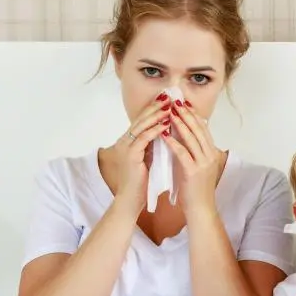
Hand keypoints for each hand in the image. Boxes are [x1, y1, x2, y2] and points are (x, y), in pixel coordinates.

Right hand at [110, 94, 172, 215]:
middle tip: (169, 97)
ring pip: (141, 126)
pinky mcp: (130, 156)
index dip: (154, 109)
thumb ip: (153, 145)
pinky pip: (142, 139)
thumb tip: (167, 132)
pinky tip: (165, 124)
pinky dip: (154, 131)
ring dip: (156, 115)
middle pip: (141, 119)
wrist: (131, 199)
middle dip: (155, 107)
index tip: (168, 100)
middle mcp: (125, 141)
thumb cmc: (141, 181)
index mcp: (130, 141)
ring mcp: (126, 148)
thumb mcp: (149, 158)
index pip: (143, 120)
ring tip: (169, 107)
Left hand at [161, 97, 224, 217]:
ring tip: (171, 112)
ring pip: (192, 138)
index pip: (203, 130)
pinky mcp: (193, 171)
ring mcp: (203, 163)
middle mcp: (210, 156)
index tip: (184, 104)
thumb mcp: (198, 167)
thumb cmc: (196, 190)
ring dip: (180, 124)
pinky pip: (182, 153)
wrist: (201, 209)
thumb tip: (184, 139)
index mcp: (212, 154)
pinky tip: (164, 134)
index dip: (194, 116)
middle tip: (177, 102)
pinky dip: (173, 142)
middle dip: (187, 114)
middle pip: (199, 130)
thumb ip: (194, 153)